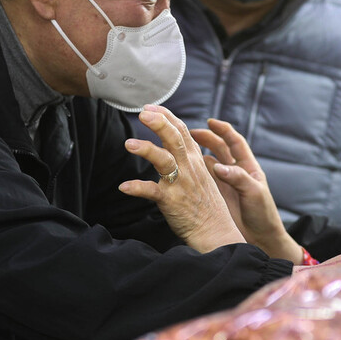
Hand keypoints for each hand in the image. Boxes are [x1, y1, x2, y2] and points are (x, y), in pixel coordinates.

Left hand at [119, 105, 244, 252]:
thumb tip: (173, 143)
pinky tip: (124, 186)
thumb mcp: (202, 175)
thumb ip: (187, 158)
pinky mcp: (172, 201)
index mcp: (195, 160)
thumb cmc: (206, 205)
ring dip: (147, 149)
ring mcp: (181, 184)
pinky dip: (137, 188)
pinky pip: (152, 192)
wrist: (216, 232)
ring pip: (164, 160)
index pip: (182, 131)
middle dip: (159, 123)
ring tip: (129, 143)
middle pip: (174, 138)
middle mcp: (189, 168)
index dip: (166, 116)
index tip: (150, 107)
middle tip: (143, 113)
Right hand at [191, 118, 303, 263]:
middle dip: (204, 138)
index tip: (211, 122)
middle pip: (218, 148)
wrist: (260, 239)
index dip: (223, 130)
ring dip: (196, 153)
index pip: (235, 142)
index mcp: (248, 166)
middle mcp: (234, 171)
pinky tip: (180, 169)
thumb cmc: (263, 215)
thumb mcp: (254, 194)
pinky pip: (201, 179)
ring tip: (179, 147)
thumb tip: (219, 167)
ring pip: (207, 162)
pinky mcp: (215, 195)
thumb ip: (238, 178)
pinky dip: (192, 172)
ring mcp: (223, 183)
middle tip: (188, 133)